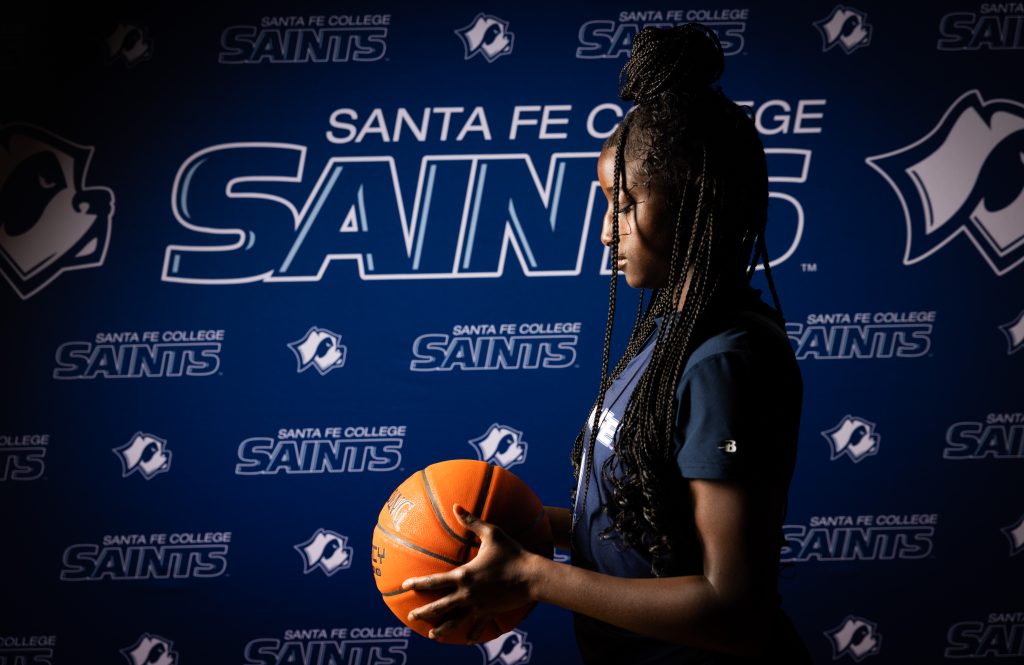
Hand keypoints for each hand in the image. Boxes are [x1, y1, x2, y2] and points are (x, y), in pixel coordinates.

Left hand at [402, 503, 534, 641]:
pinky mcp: (490, 613)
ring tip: (431, 635)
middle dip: (423, 612)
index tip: (405, 585)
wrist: (532, 576)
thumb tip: (456, 506)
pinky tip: (468, 640)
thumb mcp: (492, 533)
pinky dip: (473, 633)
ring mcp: (478, 606)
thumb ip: (471, 521)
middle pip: (439, 606)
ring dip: (442, 630)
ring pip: (455, 622)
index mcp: (464, 575)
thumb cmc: (512, 552)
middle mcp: (467, 594)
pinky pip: (479, 626)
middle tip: (410, 616)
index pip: (434, 581)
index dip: (417, 583)